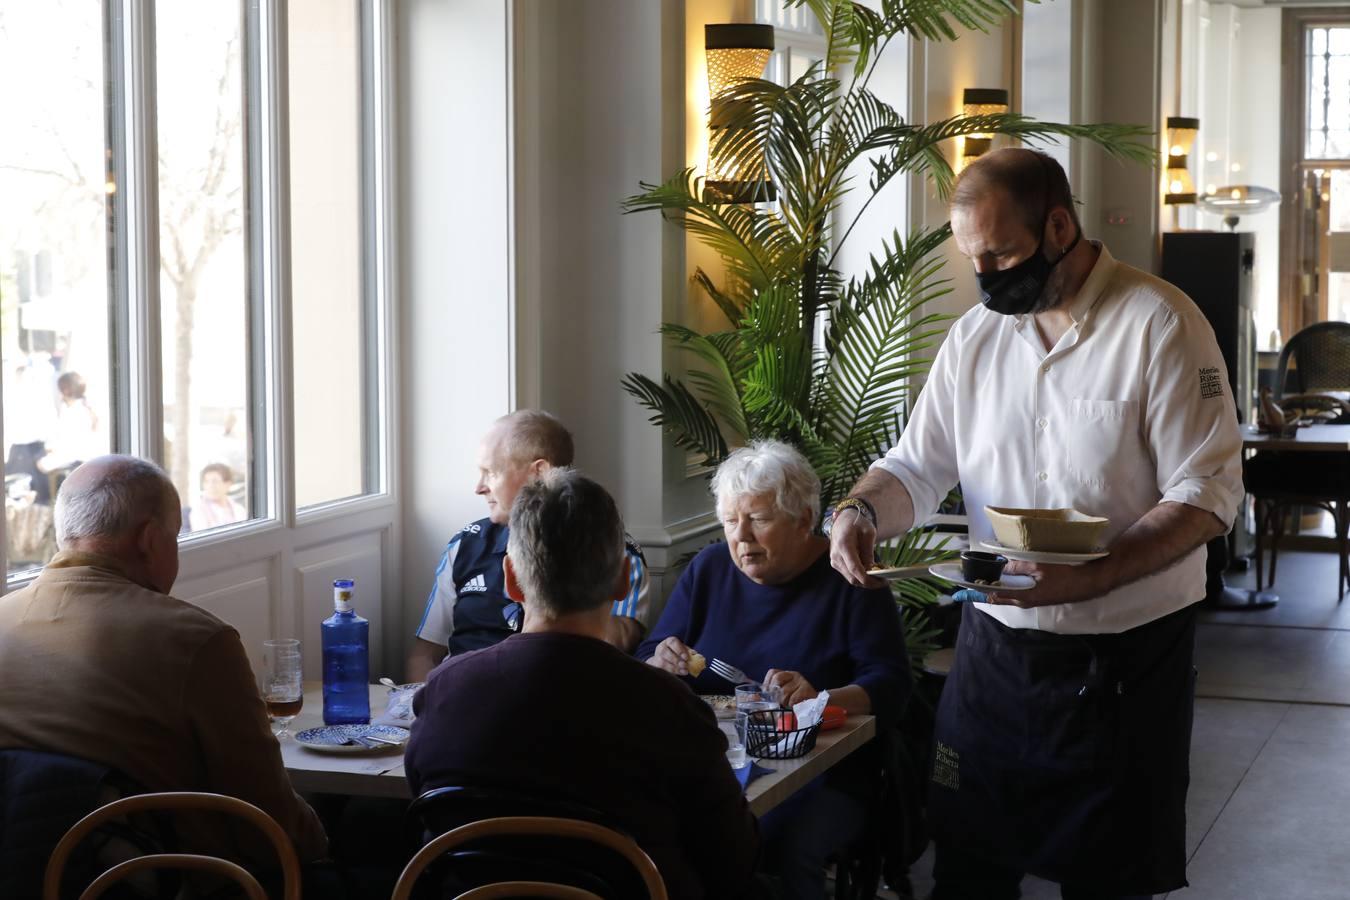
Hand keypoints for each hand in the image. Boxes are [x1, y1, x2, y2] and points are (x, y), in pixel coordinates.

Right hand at [647, 636, 693, 675]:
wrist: (663, 660)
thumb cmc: (676, 654)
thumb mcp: (682, 650)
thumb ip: (688, 651)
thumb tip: (694, 654)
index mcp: (668, 641)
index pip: (672, 642)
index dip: (679, 649)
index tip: (686, 657)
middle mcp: (661, 648)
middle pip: (665, 652)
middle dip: (676, 659)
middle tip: (685, 665)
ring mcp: (657, 657)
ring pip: (663, 662)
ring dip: (675, 668)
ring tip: (684, 671)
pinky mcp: (656, 666)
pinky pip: (662, 670)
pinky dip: (672, 672)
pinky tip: (680, 673)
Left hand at [763, 669, 817, 707]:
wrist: (816, 706)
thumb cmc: (794, 702)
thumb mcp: (780, 698)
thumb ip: (766, 697)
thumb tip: (752, 698)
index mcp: (786, 675)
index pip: (772, 672)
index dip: (767, 683)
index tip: (767, 695)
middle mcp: (793, 674)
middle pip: (777, 679)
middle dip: (775, 694)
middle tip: (777, 703)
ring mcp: (801, 681)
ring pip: (784, 691)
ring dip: (783, 702)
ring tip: (787, 706)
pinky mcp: (807, 689)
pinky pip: (793, 699)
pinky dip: (791, 706)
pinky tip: (793, 707)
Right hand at [828, 509, 883, 587]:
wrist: (843, 520)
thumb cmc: (857, 523)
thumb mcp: (868, 533)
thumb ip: (869, 551)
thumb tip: (872, 568)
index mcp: (844, 546)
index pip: (854, 568)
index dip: (868, 579)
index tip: (882, 582)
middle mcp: (836, 556)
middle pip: (853, 578)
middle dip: (870, 583)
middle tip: (885, 581)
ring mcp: (834, 561)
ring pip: (851, 579)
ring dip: (866, 580)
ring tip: (880, 576)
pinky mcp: (836, 564)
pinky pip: (849, 575)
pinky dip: (860, 576)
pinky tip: (871, 572)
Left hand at [986, 559, 1104, 607]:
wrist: (1085, 584)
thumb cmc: (1063, 575)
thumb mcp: (1039, 567)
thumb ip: (1018, 567)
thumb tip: (1001, 565)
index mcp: (1022, 597)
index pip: (995, 596)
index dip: (981, 590)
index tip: (970, 582)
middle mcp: (1024, 602)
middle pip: (999, 597)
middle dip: (987, 588)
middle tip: (978, 575)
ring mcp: (1031, 601)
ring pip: (1009, 595)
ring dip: (999, 587)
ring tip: (989, 574)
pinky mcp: (1037, 598)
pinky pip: (1018, 593)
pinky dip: (1010, 586)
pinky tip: (1009, 577)